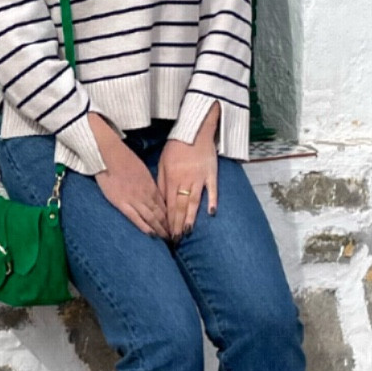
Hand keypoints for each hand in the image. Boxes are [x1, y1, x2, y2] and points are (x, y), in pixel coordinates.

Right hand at [91, 114, 168, 236]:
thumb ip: (148, 183)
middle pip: (160, 213)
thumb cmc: (123, 158)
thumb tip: (152, 191)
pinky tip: (152, 235)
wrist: (109, 154)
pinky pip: (136, 218)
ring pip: (151, 218)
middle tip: (175, 237)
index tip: (175, 224)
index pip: (164, 204)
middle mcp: (146, 194)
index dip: (170, 215)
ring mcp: (134, 199)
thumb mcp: (141, 169)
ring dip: (160, 229)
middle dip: (168, 225)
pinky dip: (145, 227)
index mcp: (151, 185)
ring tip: (166, 239)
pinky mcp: (122, 203)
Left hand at [157, 104, 219, 238]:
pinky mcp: (211, 173)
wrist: (194, 130)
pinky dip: (212, 201)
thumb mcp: (162, 163)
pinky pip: (212, 190)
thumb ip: (161, 183)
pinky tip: (211, 214)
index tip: (165, 233)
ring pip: (194, 201)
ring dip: (190, 218)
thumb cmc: (176, 148)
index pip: (168, 204)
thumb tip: (159, 202)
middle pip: (180, 206)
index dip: (167, 220)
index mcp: (171, 178)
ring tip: (188, 232)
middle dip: (177, 224)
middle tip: (175, 240)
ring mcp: (199, 178)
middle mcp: (185, 180)